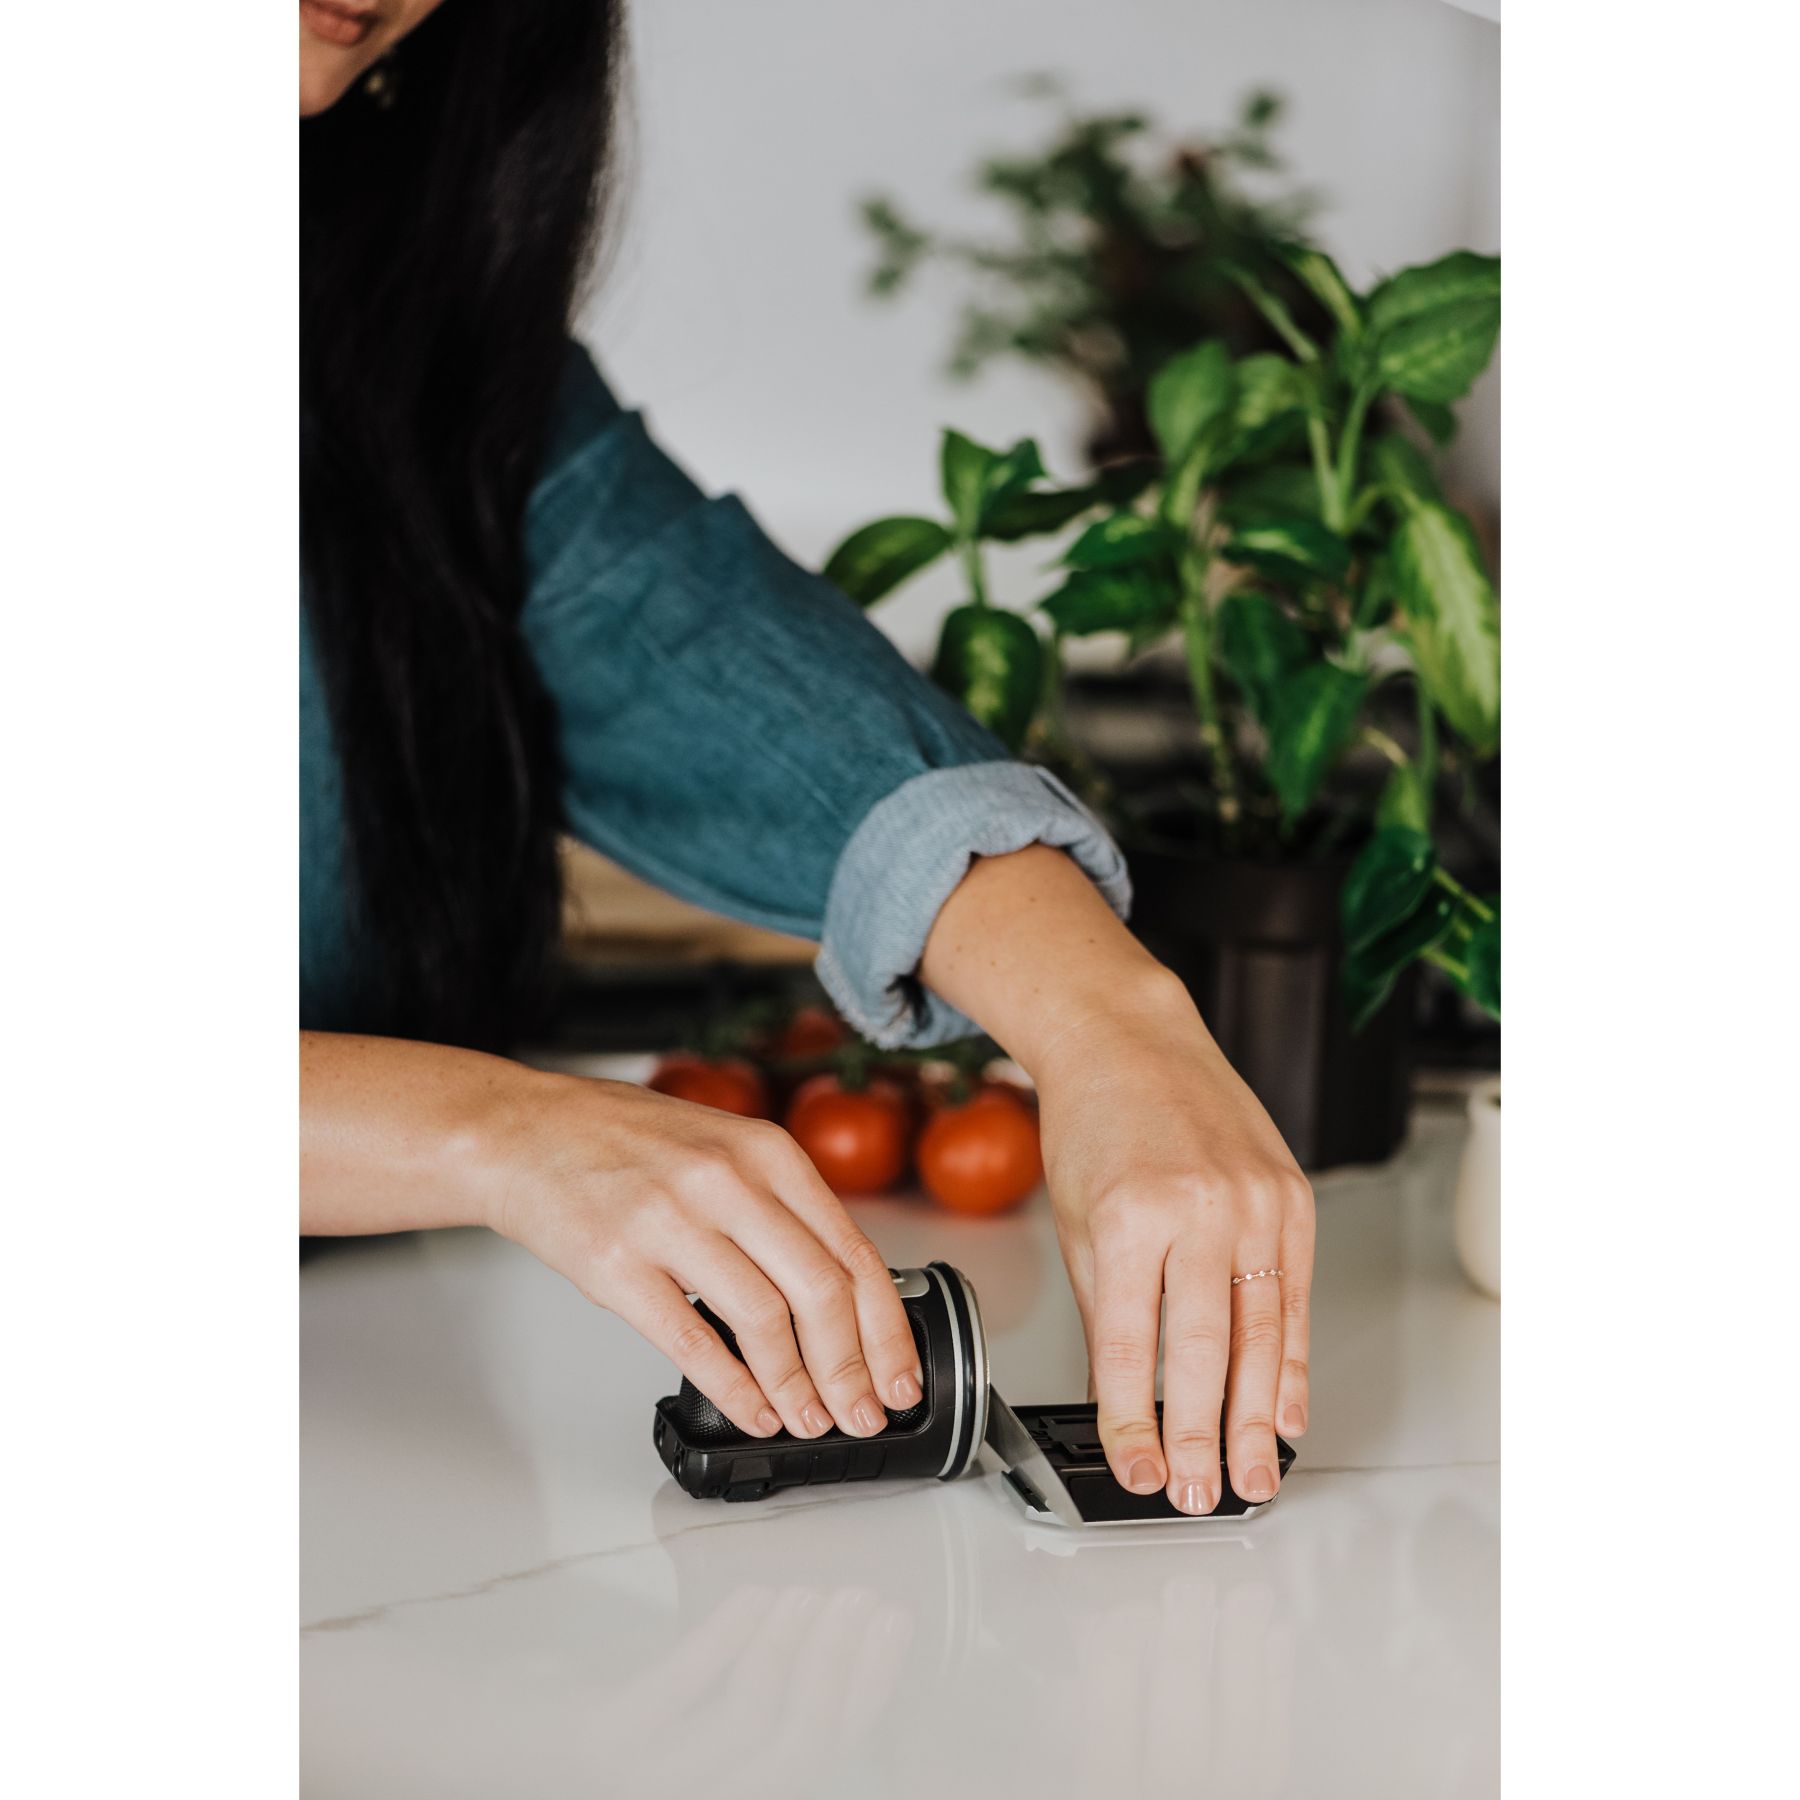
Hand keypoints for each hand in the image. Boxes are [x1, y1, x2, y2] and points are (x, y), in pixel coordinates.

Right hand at [486, 1074, 922, 1441]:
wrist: (525, 1132)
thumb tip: (844, 1298)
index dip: (887, 1331)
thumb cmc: (625, 1143)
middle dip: (853, 1370)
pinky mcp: (618, 1265)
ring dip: (798, 1387)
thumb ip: (783, 1210)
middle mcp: (728, 1181)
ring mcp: (672, 1221)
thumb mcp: (726, 1148)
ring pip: (765, 1321)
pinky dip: (736, 1390)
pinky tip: (755, 1412)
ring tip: (811, 1420)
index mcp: (768, 1152)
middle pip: (821, 1292)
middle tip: (864, 1413)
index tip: (900, 1377)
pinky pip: (692, 1342)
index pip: (855, 1253)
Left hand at [1032, 973, 1315, 1514]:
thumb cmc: (1095, 1126)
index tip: (1139, 1471)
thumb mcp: (1075, 1222)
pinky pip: (1294, 1295)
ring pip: (1262, 1332)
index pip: (1134, 1344)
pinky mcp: (1291, 1199)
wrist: (1134, 1040)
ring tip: (1253, 1476)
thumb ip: (1105, 1314)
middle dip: (1205, 1434)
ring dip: (1261, 1417)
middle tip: (1201, 1494)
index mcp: (1128, 1217)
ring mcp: (1254, 1202)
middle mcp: (1200, 1208)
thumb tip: (1121, 1398)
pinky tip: (1290, 1410)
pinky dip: (1293, 1361)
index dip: (1136, 1420)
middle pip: (1207, 1347)